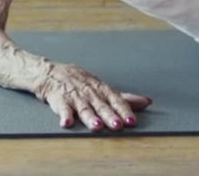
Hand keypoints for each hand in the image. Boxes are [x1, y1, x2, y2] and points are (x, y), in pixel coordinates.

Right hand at [35, 61, 151, 131]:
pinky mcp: (59, 100)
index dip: (124, 110)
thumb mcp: (103, 88)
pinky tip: (66, 123)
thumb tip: (147, 102)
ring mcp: (75, 96)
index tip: (132, 121)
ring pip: (84, 108)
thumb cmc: (81, 82)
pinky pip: (62, 108)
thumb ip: (124, 98)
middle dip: (110, 115)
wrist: (52, 73)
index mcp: (102, 90)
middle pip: (101, 105)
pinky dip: (64, 115)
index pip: (116, 100)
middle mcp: (90, 92)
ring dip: (90, 117)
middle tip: (118, 125)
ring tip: (96, 126)